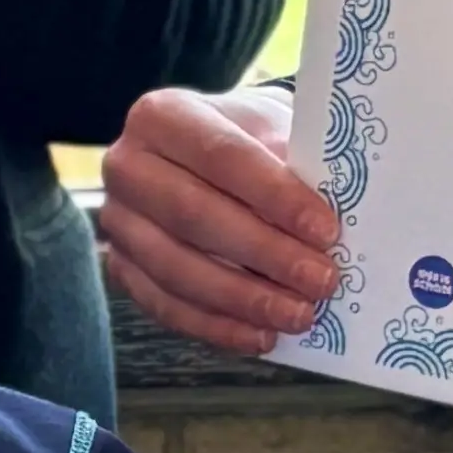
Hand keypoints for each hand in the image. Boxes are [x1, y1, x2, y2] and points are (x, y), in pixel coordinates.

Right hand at [96, 82, 342, 355]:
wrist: (208, 158)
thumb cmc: (250, 143)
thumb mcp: (274, 129)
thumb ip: (294, 158)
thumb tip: (335, 203)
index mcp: (162, 115)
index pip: (220, 155)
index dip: (273, 195)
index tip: (325, 229)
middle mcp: (126, 166)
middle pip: (194, 215)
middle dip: (264, 254)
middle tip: (321, 280)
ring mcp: (118, 222)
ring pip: (177, 269)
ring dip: (244, 299)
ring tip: (299, 314)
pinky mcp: (121, 268)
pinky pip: (166, 307)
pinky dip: (218, 327)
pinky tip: (262, 336)